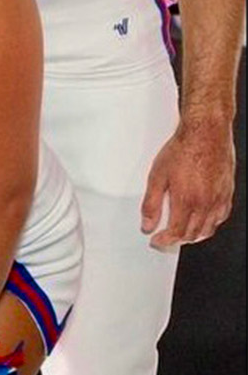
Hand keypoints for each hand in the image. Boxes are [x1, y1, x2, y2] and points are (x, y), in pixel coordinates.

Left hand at [142, 114, 235, 248]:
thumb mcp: (157, 176)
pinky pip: (221, 216)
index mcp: (187, 200)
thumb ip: (152, 203)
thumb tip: (147, 224)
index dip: (164, 240)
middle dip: (177, 240)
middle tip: (166, 238)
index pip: (176, 232)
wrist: (206, 134)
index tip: (156, 241)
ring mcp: (219, 198)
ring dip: (194, 235)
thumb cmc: (183, 149)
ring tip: (181, 234)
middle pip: (192, 233)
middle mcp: (206, 203)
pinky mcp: (227, 192)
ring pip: (208, 228)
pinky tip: (203, 222)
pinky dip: (210, 224)